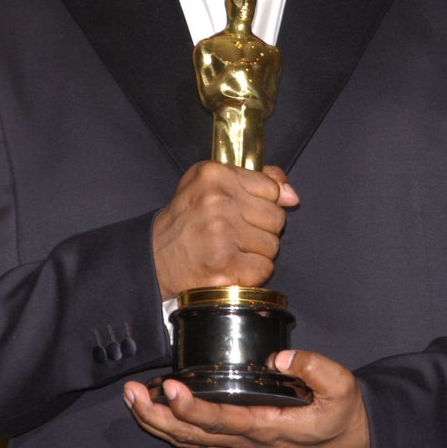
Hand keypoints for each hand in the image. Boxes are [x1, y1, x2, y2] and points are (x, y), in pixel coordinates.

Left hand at [123, 349, 369, 447]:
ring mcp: (241, 442)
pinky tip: (156, 408)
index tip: (172, 388)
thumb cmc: (342, 412)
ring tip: (133, 397)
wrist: (350, 442)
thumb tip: (280, 357)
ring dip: (158, 421)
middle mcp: (249, 440)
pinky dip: (172, 425)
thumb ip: (314, 367)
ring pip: (191, 440)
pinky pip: (198, 437)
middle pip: (194, 436)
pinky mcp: (239, 438)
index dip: (194, 408)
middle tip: (133, 393)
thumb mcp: (341, 386)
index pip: (224, 421)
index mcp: (271, 427)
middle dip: (159, 416)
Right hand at [152, 162, 298, 299]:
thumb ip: (256, 180)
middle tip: (236, 233)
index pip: (272, 188)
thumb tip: (292, 195)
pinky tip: (232, 266)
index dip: (263, 203)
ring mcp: (221, 233)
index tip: (243, 211)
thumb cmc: (186, 219)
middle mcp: (217, 201)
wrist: (154, 256)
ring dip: (257, 253)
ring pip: (272, 245)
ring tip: (232, 249)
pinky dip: (252, 272)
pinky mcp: (224, 264)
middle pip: (276, 218)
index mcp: (215, 175)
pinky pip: (264, 268)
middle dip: (262, 229)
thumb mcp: (211, 184)